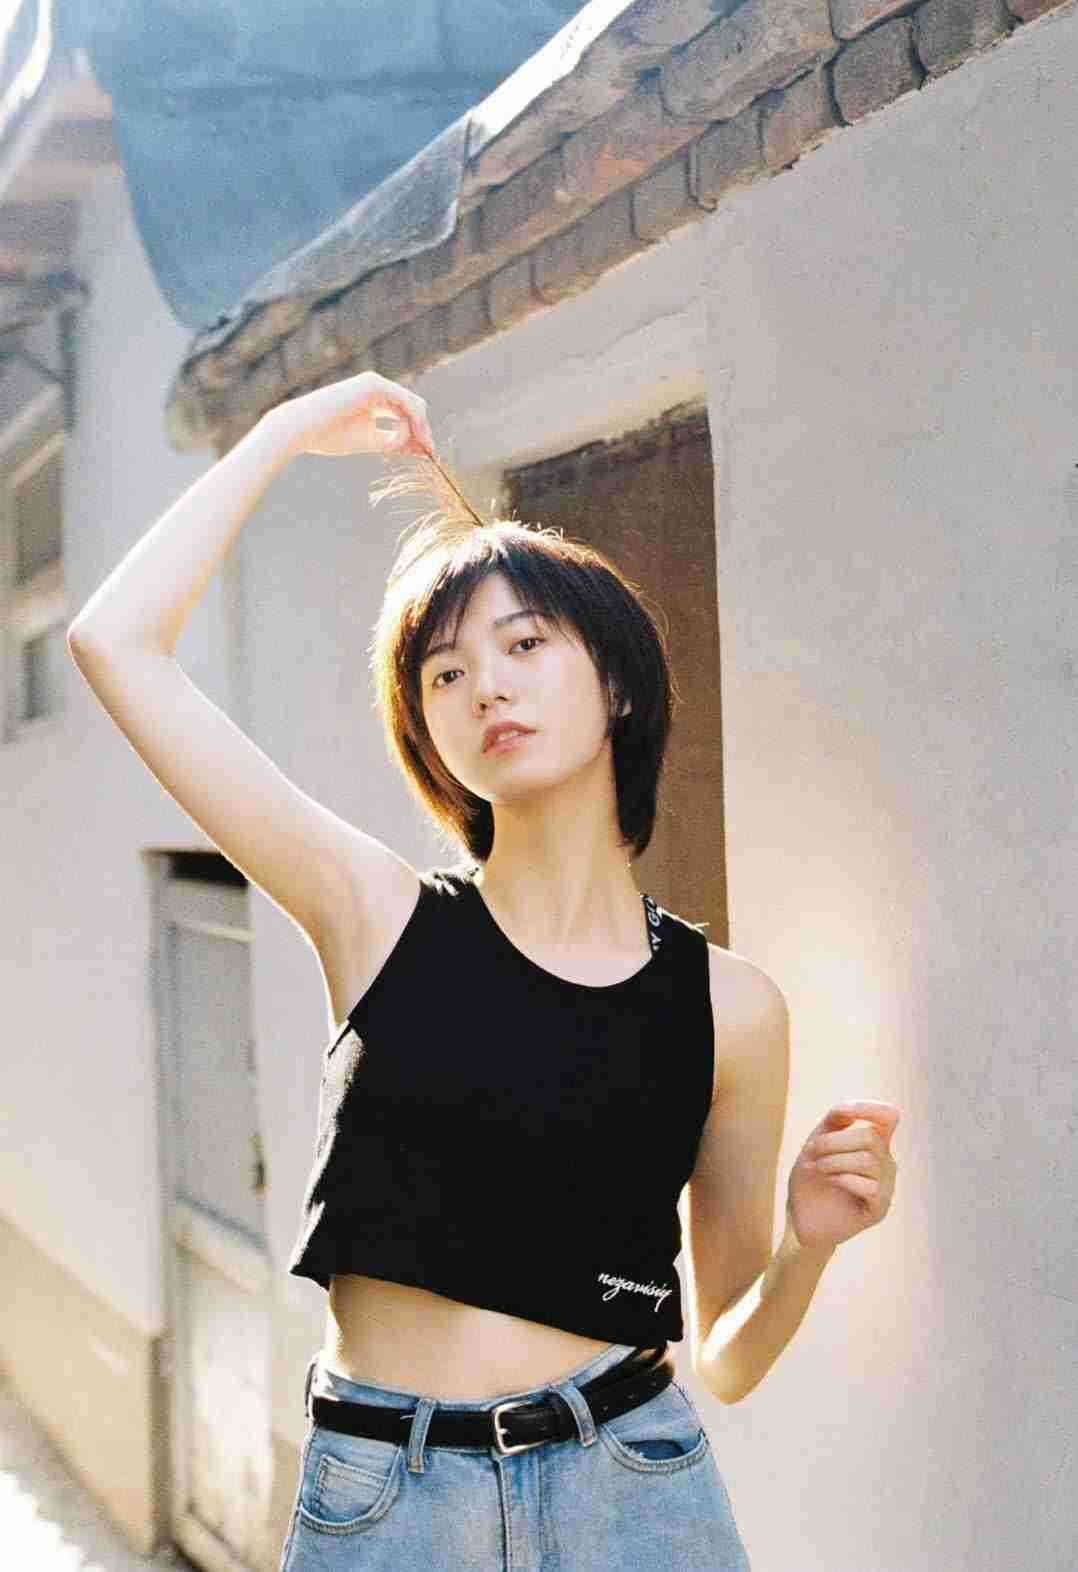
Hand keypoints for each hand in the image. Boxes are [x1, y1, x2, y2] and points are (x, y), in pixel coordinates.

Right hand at [267, 370, 433, 459]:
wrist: (301, 429)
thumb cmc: (328, 436)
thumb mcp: (368, 441)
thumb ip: (392, 442)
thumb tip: (419, 449)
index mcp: (374, 400)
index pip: (405, 415)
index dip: (418, 434)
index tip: (427, 455)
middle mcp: (377, 388)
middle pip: (413, 408)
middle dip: (424, 431)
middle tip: (430, 453)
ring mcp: (376, 383)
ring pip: (412, 405)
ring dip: (421, 429)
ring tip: (424, 449)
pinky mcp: (374, 384)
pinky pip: (404, 402)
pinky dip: (414, 421)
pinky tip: (416, 438)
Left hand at [786, 1100, 899, 1251]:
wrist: (802, 1218)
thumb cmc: (811, 1178)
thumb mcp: (818, 1142)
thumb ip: (835, 1120)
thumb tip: (851, 1106)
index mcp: (874, 1143)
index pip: (888, 1116)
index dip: (871, 1108)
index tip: (845, 1110)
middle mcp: (885, 1162)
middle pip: (870, 1137)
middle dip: (834, 1141)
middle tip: (811, 1151)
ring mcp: (886, 1186)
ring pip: (869, 1160)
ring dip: (834, 1160)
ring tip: (818, 1168)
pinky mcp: (879, 1209)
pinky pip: (870, 1186)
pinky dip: (843, 1179)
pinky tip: (830, 1182)